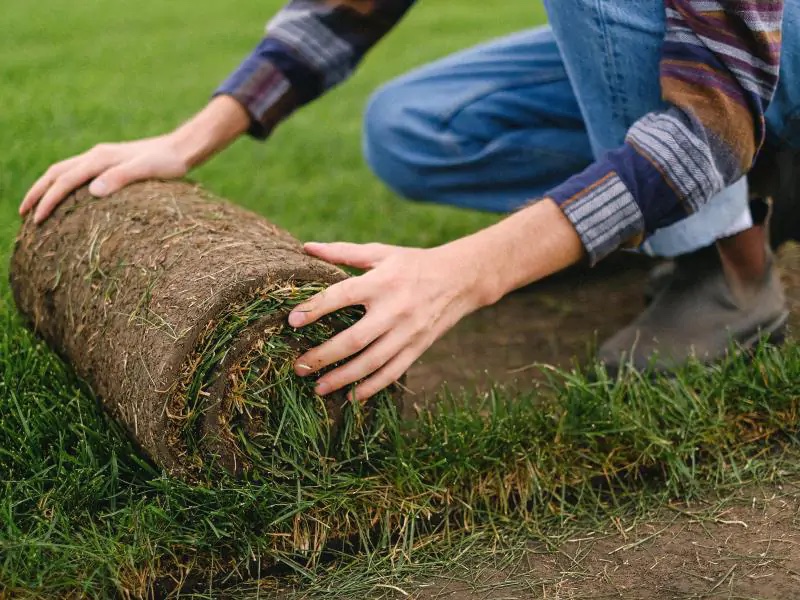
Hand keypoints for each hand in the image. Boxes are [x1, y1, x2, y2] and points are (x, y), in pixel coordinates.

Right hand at [20, 95, 250, 223]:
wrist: (183, 148)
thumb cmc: (168, 163)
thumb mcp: (147, 171)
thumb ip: (121, 178)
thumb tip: (92, 191)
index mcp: (100, 158)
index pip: (64, 180)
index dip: (48, 200)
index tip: (37, 220)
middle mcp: (96, 155)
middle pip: (56, 172)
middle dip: (38, 193)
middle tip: (24, 215)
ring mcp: (103, 157)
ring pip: (64, 171)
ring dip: (47, 187)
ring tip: (37, 207)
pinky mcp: (110, 162)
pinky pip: (78, 172)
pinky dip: (64, 184)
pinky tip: (67, 198)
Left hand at [288, 241, 491, 401]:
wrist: (460, 278)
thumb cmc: (413, 263)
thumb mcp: (380, 253)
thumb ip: (343, 252)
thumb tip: (307, 247)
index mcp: (381, 282)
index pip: (341, 296)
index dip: (315, 308)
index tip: (291, 321)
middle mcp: (394, 309)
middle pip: (353, 339)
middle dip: (323, 356)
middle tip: (298, 366)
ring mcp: (407, 332)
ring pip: (371, 363)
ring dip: (342, 378)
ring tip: (318, 387)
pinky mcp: (418, 348)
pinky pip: (392, 373)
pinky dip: (371, 388)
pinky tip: (351, 397)